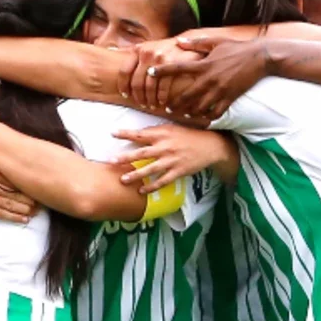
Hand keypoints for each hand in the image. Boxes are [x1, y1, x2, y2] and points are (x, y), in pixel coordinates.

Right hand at [0, 161, 36, 223]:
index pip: (13, 179)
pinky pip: (0, 214)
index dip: (27, 184)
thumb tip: (14, 156)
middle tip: (44, 202)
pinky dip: (14, 217)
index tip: (40, 186)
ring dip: (25, 209)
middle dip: (30, 199)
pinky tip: (24, 219)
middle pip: (14, 193)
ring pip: (9, 205)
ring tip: (37, 212)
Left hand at [112, 124, 228, 192]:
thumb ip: (155, 132)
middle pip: (142, 152)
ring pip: (151, 169)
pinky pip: (163, 181)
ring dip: (136, 175)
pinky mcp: (178, 171)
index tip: (112, 134)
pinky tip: (142, 191)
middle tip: (111, 161)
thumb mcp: (172, 129)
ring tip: (123, 180)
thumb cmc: (188, 136)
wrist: (209, 146)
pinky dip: (152, 187)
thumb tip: (138, 134)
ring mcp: (172, 160)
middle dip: (126, 157)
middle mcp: (165, 147)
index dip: (126, 133)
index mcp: (162, 134)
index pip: (141, 134)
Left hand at [117, 39, 202, 111]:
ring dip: (150, 100)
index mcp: (138, 50)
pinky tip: (162, 103)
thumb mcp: (146, 45)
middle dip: (138, 96)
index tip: (124, 94)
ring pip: (149, 87)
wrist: (187, 43)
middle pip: (137, 82)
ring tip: (151, 105)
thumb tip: (110, 51)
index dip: (123, 86)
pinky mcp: (173, 66)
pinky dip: (161, 98)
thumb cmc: (163, 48)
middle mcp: (147, 54)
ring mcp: (160, 60)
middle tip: (141, 104)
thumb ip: (129, 50)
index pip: (124, 71)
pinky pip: (163, 88)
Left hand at [149, 36, 271, 119]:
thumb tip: (179, 41)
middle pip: (186, 95)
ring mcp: (220, 90)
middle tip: (167, 108)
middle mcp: (209, 79)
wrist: (260, 57)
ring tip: (184, 114)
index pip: (178, 68)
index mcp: (204, 64)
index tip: (150, 73)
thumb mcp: (216, 41)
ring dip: (189, 112)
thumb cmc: (237, 48)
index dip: (162, 70)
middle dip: (174, 103)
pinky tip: (203, 119)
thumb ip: (196, 43)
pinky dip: (208, 118)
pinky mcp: (230, 98)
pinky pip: (216, 113)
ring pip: (199, 107)